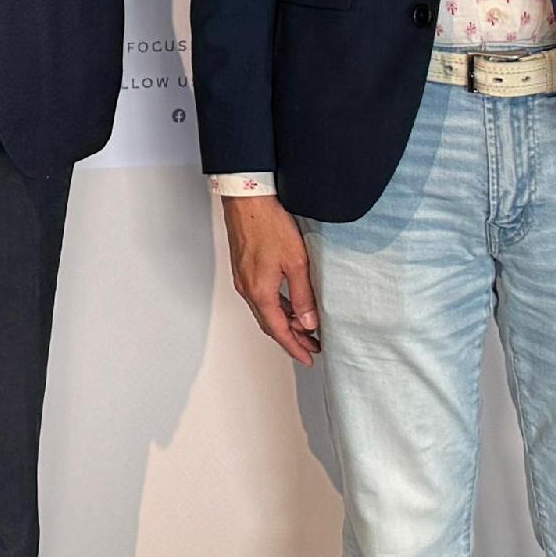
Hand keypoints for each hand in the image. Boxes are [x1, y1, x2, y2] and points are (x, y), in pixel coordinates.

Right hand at [221, 193, 322, 363]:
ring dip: (284, 322)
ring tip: (305, 328)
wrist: (247, 198)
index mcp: (260, 292)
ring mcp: (243, 278)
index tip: (308, 358)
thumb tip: (309, 322)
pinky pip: (260, 297)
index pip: (279, 330)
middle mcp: (247, 289)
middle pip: (270, 324)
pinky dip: (276, 307)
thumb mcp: (296, 262)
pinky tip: (288, 305)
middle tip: (312, 346)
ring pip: (265, 311)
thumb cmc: (269, 224)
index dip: (295, 347)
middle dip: (292, 338)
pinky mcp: (244, 268)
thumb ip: (303, 295)